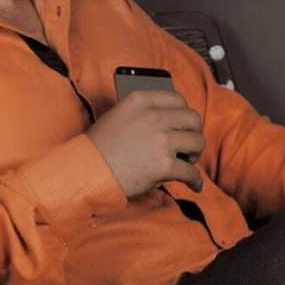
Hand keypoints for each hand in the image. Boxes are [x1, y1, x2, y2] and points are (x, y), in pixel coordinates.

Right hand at [86, 89, 205, 197]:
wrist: (86, 171)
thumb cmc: (99, 147)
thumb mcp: (118, 115)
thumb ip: (143, 113)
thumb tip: (169, 121)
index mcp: (141, 100)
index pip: (178, 99)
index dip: (184, 114)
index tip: (184, 124)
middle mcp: (154, 116)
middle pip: (193, 119)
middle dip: (193, 132)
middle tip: (187, 145)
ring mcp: (160, 140)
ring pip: (197, 143)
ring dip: (195, 154)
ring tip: (187, 162)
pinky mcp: (163, 164)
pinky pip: (191, 171)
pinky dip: (195, 180)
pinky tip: (194, 185)